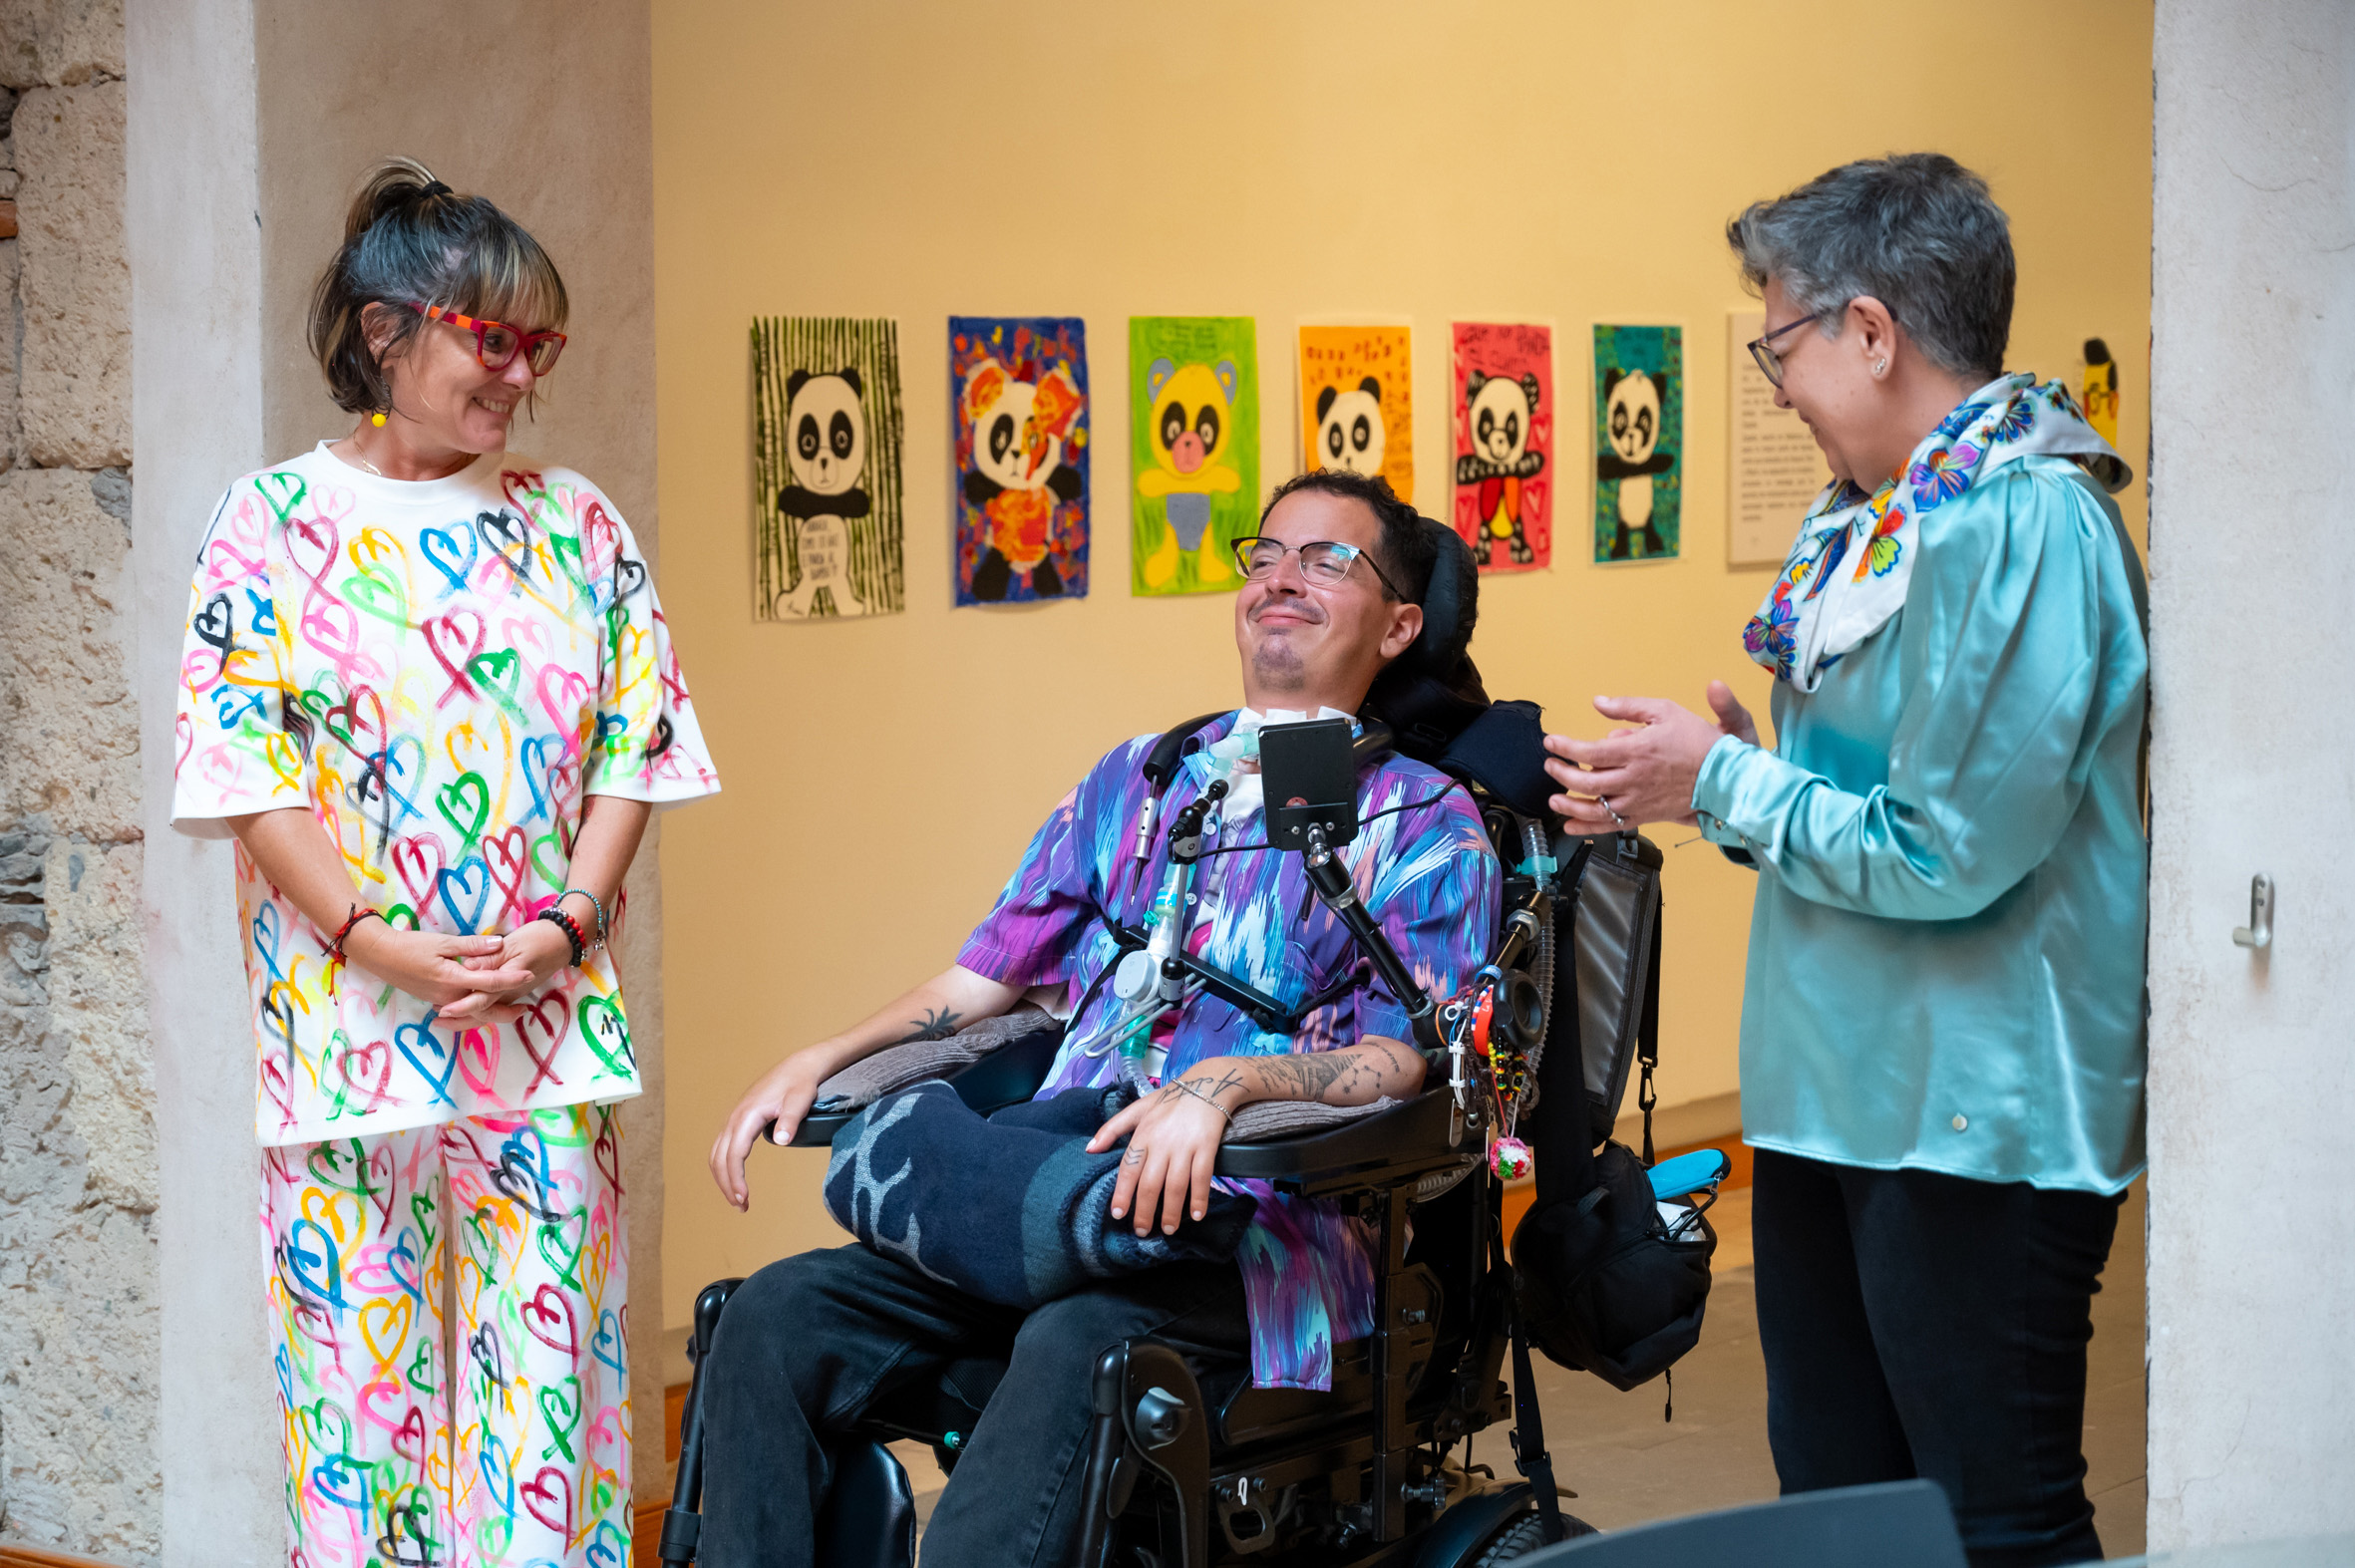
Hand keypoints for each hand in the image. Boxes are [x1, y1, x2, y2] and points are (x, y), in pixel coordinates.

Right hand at [342, 922, 533, 1011]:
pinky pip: (461, 1010)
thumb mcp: (444, 942)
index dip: (512, 978)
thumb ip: (473, 945)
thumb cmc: (411, 946)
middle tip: (524, 1008)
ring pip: (471, 1012)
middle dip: (505, 1011)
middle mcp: (449, 996)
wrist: (381, 956)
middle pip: (483, 1008)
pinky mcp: (435, 999)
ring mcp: (441, 1000)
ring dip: (491, 1013)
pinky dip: (475, 1010)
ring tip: (510, 1010)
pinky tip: (485, 1005)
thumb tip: (501, 942)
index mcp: (453, 980)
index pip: (489, 982)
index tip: (529, 974)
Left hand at [438, 919, 572, 1023]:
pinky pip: (494, 1006)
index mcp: (507, 980)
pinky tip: (466, 1006)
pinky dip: (478, 1010)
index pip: (481, 998)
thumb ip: (489, 957)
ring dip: (467, 1018)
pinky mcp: (514, 990)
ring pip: (488, 1013)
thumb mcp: (513, 945)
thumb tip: (468, 967)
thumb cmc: (539, 939)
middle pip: (483, 1013)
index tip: (443, 1010)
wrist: (563, 940)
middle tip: (436, 1020)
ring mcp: (513, 993)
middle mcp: (510, 992)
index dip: (462, 1005)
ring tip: (445, 1018)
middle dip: (460, 1020)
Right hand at [708, 1050, 833, 1211]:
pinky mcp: (738, 1120)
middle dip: (727, 1184)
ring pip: (716, 1153)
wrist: (798, 1066)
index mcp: (747, 1115)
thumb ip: (791, 1120)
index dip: (736, 1179)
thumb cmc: (800, 1083)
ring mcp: (734, 1118)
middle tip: (742, 1207)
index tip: (743, 1198)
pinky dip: (724, 1166)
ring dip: (723, 1178)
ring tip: (739, 1200)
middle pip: (719, 1158)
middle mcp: (734, 1117)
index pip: (734, 1153)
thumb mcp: (800, 1100)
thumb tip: (781, 1140)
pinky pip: (722, 1147)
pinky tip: (734, 1179)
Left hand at [1086, 1072, 1242, 1236]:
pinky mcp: (1207, 1147)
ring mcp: (1185, 1146)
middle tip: (1142, 1232)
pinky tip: (1197, 1215)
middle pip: (1150, 1184)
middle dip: (1145, 1211)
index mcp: (1143, 1134)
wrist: (1208, 1084)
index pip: (1128, 1169)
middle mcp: (1162, 1143)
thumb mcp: (1138, 1108)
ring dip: (1171, 1212)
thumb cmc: (1170, 1099)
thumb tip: (1089, 1149)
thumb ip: (1112, 1129)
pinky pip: (1202, 1178)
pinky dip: (1200, 1199)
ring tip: (1168, 1230)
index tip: (1118, 1215)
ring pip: (1175, 1186)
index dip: (1123, 1194)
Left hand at [1542, 682, 1755, 834]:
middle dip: (1562, 774)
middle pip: (1586, 781)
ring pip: (1595, 808)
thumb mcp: (1665, 711)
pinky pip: (1611, 826)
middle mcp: (1633, 779)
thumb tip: (1598, 702)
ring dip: (1569, 805)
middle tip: (1550, 766)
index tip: (1551, 742)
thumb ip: (1628, 707)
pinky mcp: (1644, 816)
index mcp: (1636, 751)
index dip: (1565, 748)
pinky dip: (1588, 828)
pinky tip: (1570, 826)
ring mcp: (1638, 801)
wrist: (1725, 775)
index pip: (1589, 752)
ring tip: (1554, 799)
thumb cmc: (1697, 740)